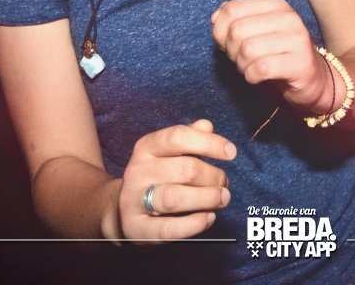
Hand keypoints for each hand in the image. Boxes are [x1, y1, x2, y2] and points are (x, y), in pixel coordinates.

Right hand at [118, 119, 234, 240]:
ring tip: (222, 199)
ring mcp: (134, 200)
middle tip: (225, 183)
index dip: (210, 143)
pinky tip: (208, 217)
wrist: (123, 210)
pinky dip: (194, 224)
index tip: (231, 153)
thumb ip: (188, 138)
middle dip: (214, 176)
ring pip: (175, 198)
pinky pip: (169, 229)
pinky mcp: (136, 228)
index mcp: (146, 147)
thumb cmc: (156, 176)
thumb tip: (207, 126)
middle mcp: (138, 171)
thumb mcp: (167, 153)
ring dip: (207, 199)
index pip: (179, 137)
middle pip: (185, 169)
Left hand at [211, 0, 332, 113]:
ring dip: (241, 65)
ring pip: (248, 50)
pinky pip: (260, 69)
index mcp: (276, 5)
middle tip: (239, 59)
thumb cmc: (278, 54)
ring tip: (249, 68)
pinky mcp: (300, 63)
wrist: (312, 79)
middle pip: (237, 30)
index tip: (226, 43)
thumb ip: (236, 20)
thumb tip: (215, 18)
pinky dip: (251, 77)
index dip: (220, 30)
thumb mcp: (258, 31)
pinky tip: (257, 77)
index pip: (232, 8)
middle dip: (230, 50)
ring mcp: (297, 39)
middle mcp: (289, 18)